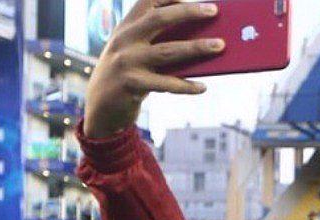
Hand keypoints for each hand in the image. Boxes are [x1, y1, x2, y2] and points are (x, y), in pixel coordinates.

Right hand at [83, 0, 224, 138]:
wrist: (100, 109)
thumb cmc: (127, 77)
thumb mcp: (133, 53)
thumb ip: (156, 44)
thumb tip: (199, 41)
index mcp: (125, 27)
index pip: (147, 1)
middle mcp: (124, 39)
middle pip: (160, 18)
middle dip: (188, 12)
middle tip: (214, 10)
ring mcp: (126, 61)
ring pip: (168, 51)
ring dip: (197, 47)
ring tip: (219, 45)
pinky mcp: (131, 84)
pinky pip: (166, 83)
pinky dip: (186, 86)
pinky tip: (202, 87)